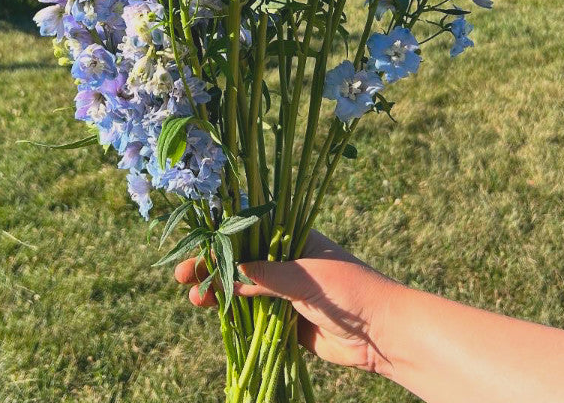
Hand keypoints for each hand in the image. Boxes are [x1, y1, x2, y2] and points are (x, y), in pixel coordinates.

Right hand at [173, 230, 400, 375]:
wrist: (382, 332)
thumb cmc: (350, 289)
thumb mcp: (308, 276)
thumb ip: (269, 276)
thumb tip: (232, 270)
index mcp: (292, 239)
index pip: (249, 231)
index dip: (220, 237)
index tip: (195, 244)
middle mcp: (284, 262)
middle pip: (238, 260)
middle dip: (210, 265)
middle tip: (181, 275)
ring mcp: (283, 292)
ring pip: (240, 287)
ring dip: (216, 290)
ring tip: (194, 298)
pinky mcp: (284, 321)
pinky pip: (251, 315)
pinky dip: (231, 313)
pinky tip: (212, 311)